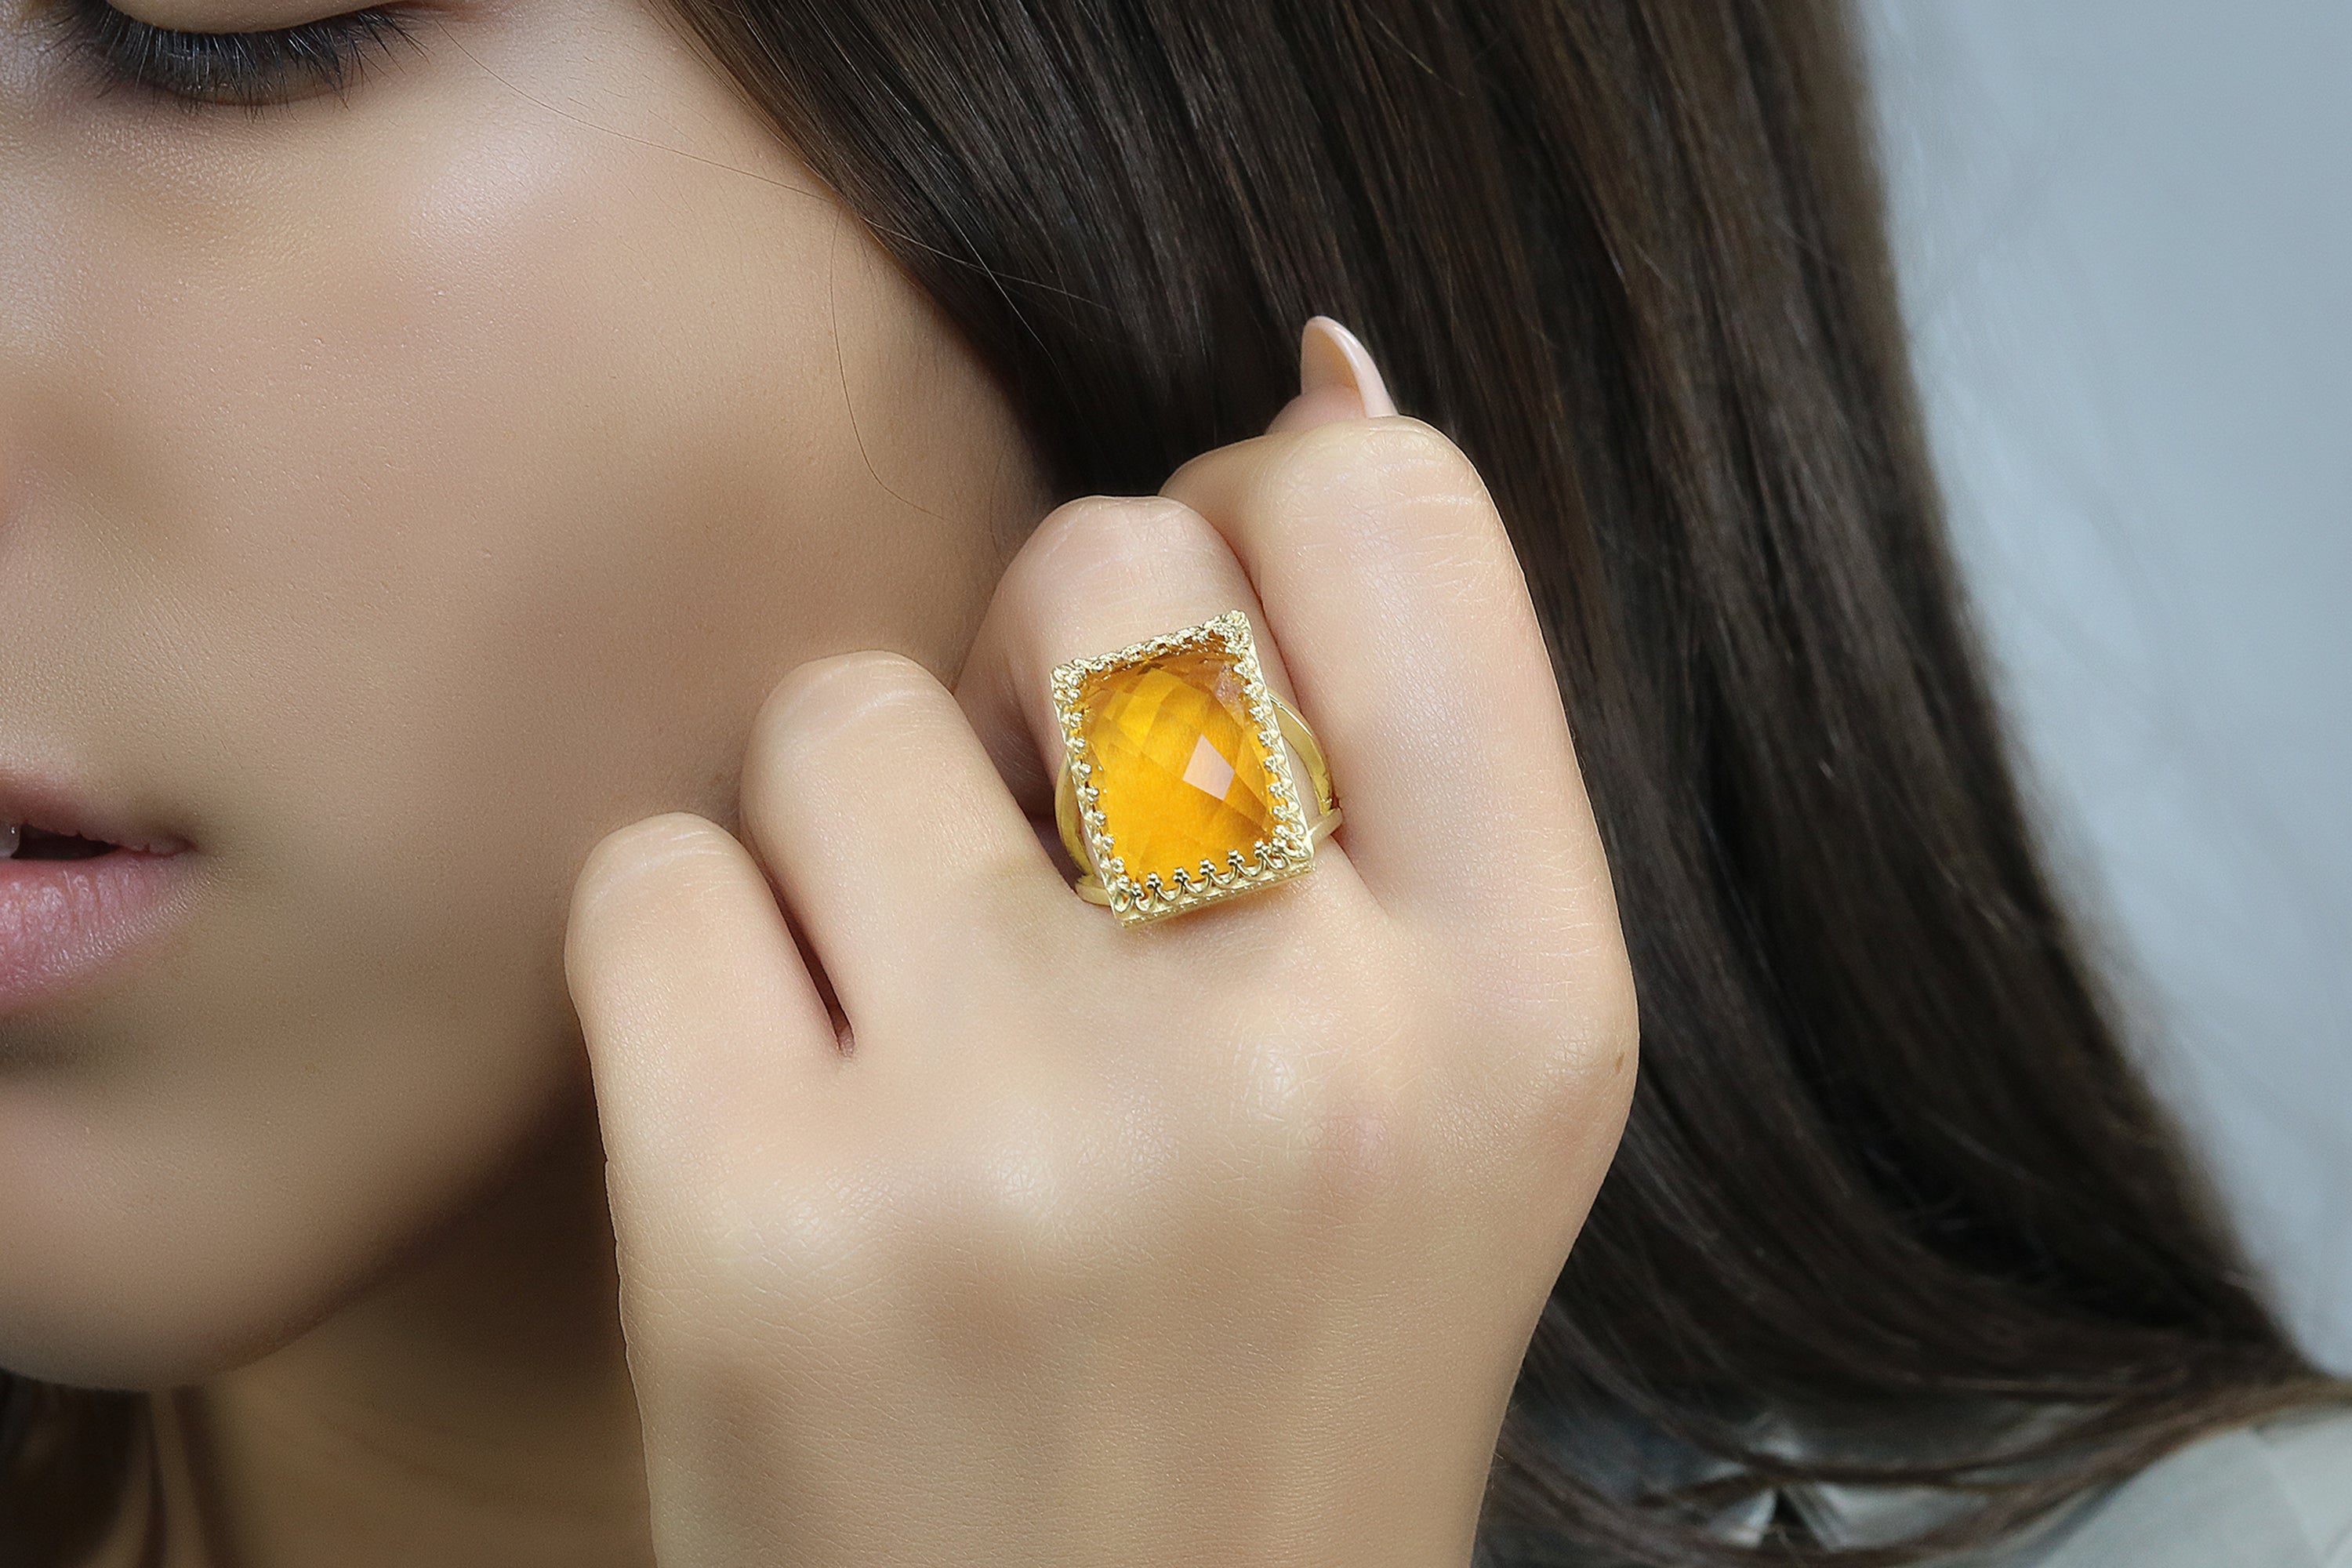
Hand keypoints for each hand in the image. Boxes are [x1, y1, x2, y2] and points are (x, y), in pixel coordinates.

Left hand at [564, 326, 1636, 1567]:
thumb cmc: (1275, 1386)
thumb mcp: (1461, 1103)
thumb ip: (1419, 766)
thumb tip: (1319, 382)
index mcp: (1526, 1010)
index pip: (1391, 518)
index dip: (1260, 530)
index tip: (1203, 651)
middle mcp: (1307, 1051)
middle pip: (1103, 559)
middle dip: (1044, 675)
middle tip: (1049, 877)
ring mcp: (1024, 1133)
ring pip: (846, 709)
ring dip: (851, 836)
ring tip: (911, 1038)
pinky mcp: (761, 1221)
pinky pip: (652, 872)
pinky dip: (690, 965)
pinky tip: (777, 1117)